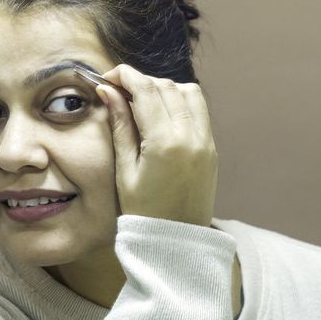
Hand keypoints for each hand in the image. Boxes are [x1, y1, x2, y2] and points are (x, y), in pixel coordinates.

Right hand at [95, 65, 217, 226]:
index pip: (147, 90)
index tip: (108, 77)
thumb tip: (108, 91)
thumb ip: (120, 126)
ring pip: (189, 93)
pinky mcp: (213, 149)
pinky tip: (161, 116)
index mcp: (166, 143)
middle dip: (143, 81)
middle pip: (168, 86)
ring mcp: (207, 142)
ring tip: (141, 102)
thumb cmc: (144, 212)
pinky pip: (200, 111)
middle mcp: (192, 137)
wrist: (177, 243)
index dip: (125, 76)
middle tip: (120, 90)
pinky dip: (181, 103)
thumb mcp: (125, 169)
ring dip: (165, 89)